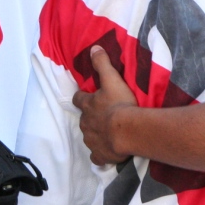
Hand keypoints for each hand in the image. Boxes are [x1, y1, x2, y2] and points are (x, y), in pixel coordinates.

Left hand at [73, 46, 137, 164]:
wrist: (126, 131)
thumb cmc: (119, 104)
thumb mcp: (112, 79)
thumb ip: (102, 64)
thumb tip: (94, 48)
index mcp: (88, 106)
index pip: (78, 99)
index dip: (82, 97)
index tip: (86, 97)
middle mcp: (86, 123)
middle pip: (84, 120)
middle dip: (91, 118)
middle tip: (104, 116)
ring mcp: (91, 140)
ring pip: (90, 137)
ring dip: (97, 134)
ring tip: (110, 133)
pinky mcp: (100, 155)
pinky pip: (97, 156)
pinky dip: (100, 154)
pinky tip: (108, 153)